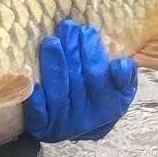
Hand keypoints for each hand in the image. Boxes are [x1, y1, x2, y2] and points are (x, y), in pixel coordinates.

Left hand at [24, 20, 137, 142]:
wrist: (82, 125)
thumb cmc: (101, 96)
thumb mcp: (122, 88)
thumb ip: (125, 75)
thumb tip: (118, 64)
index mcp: (109, 107)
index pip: (99, 76)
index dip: (91, 53)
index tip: (85, 30)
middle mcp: (87, 118)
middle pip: (77, 81)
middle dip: (72, 51)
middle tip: (67, 27)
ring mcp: (64, 125)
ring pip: (58, 93)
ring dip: (53, 66)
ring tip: (51, 42)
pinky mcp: (44, 129)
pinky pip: (39, 116)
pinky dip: (36, 100)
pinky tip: (32, 81)